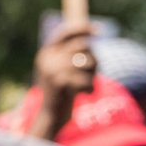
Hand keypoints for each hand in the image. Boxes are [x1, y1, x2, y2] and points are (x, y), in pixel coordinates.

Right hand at [27, 25, 96, 139]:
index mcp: (46, 53)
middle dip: (94, 58)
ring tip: (87, 84)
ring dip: (93, 74)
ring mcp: (52, 70)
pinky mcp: (61, 82)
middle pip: (82, 46)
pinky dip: (90, 87)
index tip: (100, 29)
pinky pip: (87, 78)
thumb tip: (90, 39)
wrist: (51, 117)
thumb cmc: (62, 93)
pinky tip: (85, 94)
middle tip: (94, 72)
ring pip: (87, 61)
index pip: (66, 33)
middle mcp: (47, 59)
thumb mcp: (60, 70)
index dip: (83, 29)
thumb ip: (71, 54)